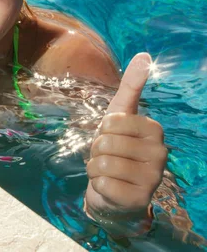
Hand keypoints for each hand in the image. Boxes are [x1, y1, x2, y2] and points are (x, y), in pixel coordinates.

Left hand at [85, 53, 166, 233]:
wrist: (115, 189)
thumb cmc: (117, 147)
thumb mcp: (121, 114)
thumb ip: (131, 86)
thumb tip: (144, 54)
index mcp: (155, 130)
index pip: (111, 121)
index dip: (102, 130)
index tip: (112, 137)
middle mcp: (160, 154)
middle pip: (105, 142)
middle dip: (97, 150)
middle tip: (108, 156)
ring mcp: (152, 179)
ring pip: (102, 163)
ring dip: (95, 167)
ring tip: (107, 171)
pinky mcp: (138, 200)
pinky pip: (102, 183)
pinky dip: (97, 184)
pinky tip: (109, 186)